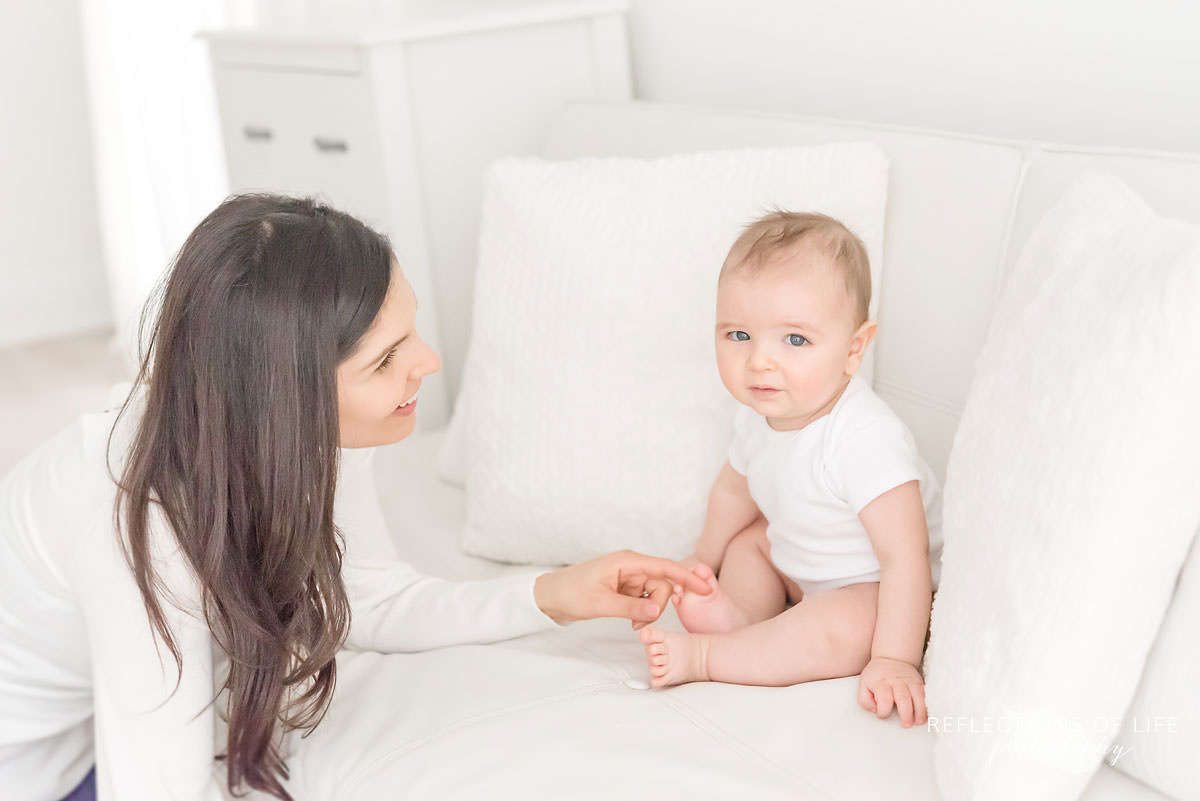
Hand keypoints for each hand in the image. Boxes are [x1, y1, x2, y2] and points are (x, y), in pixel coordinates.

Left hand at [533, 549, 711, 626]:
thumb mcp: (600, 603)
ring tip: (632, 624)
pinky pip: (645, 600)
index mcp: (628, 562)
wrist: (549, 597)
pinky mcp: (626, 590)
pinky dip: (643, 612)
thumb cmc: (570, 593)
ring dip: (649, 611)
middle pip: (663, 583)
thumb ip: (630, 608)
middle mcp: (632, 567)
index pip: (665, 567)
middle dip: (658, 605)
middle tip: (640, 624)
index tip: (705, 588)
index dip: (687, 577)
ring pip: (656, 594)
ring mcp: (630, 579)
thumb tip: (654, 613)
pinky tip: (631, 620)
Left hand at [857, 656, 926, 727]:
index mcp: (881, 682)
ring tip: (918, 722)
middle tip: (905, 725)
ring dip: (920, 711)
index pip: (884, 699)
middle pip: (903, 698)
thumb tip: (875, 710)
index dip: (883, 711)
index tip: (882, 714)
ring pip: (918, 697)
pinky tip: (925, 714)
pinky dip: (926, 705)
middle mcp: (896, 681)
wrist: (891, 657)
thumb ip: (865, 700)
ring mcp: (909, 681)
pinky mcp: (918, 682)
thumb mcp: (863, 684)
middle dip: (906, 714)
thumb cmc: (876, 674)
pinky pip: (925, 694)